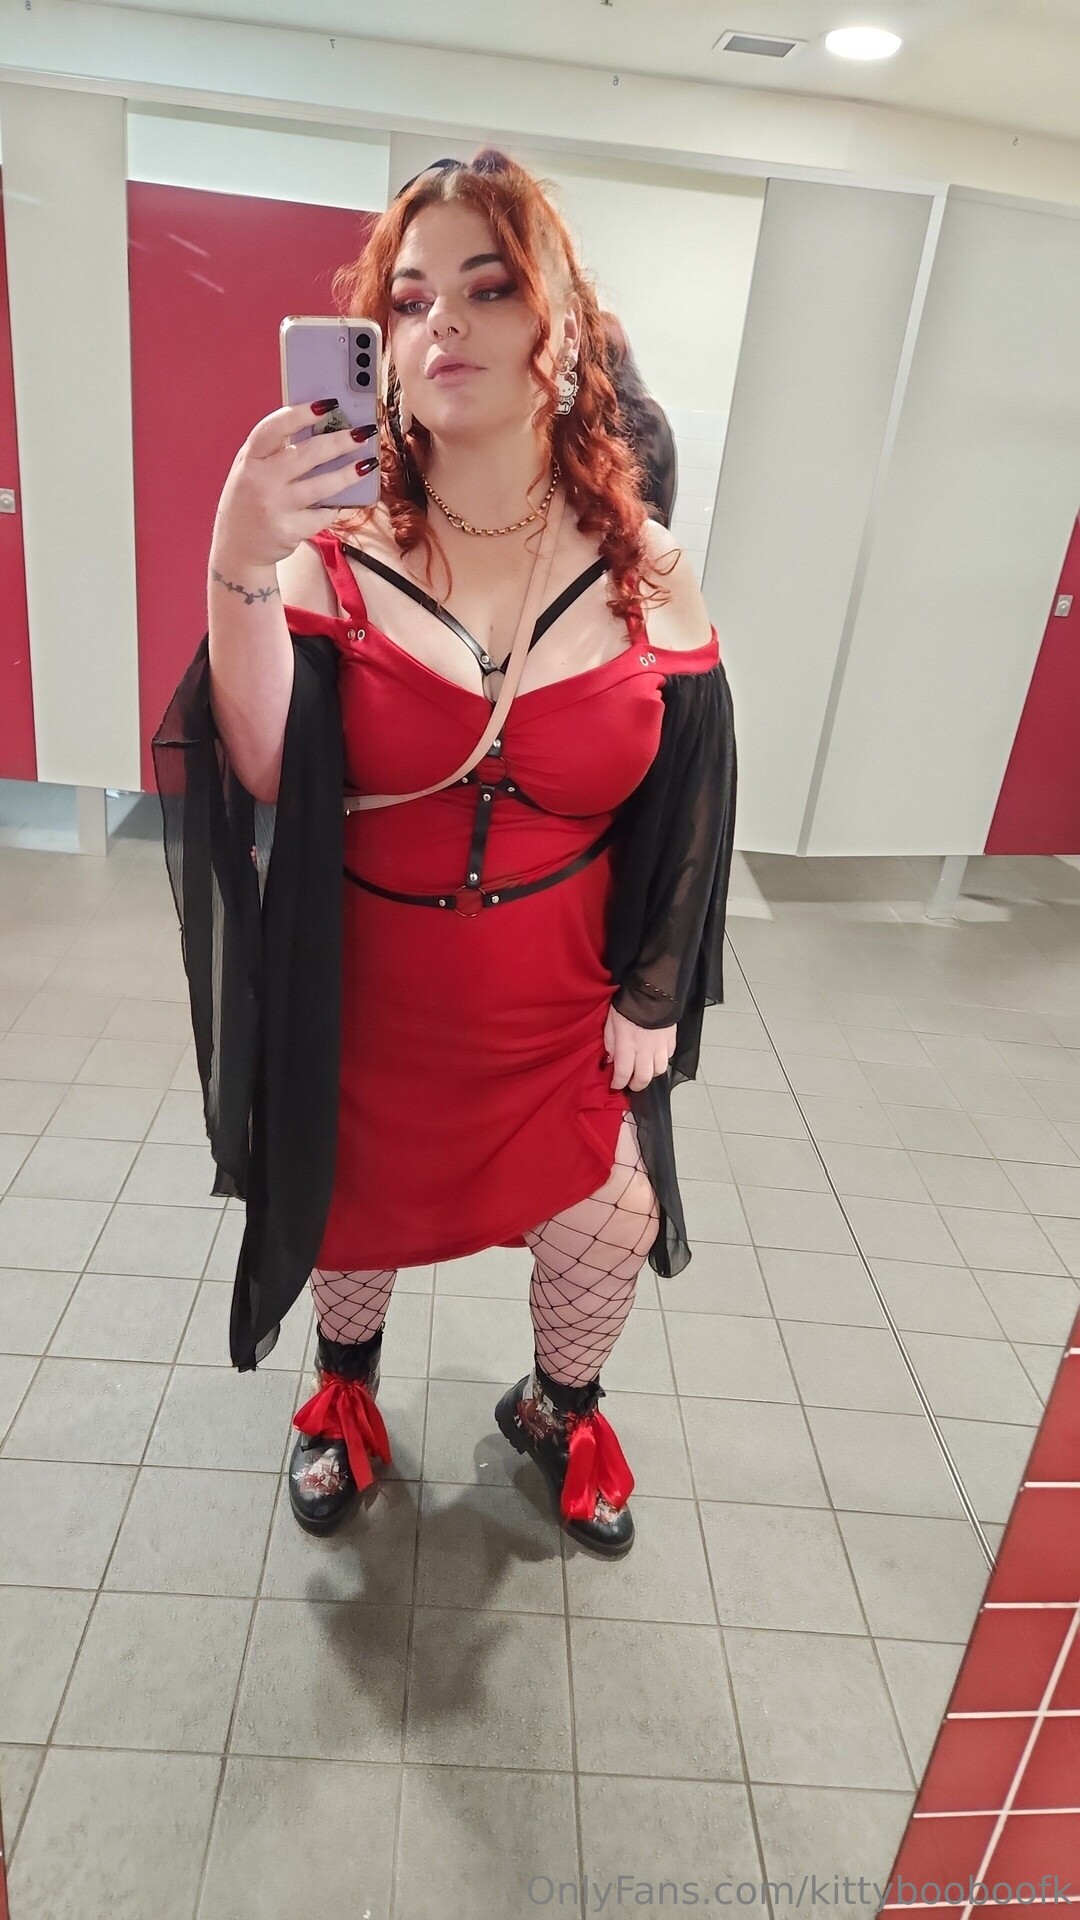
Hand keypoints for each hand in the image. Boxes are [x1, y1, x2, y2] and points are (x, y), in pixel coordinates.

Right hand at [210, 401, 378, 571]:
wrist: (237, 548)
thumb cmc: (250, 501)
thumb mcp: (253, 470)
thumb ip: (276, 451)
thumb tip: (323, 427)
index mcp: (250, 459)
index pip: (274, 428)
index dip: (301, 413)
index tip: (328, 404)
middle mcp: (260, 480)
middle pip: (307, 454)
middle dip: (340, 441)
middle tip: (362, 432)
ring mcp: (275, 507)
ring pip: (322, 486)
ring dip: (349, 474)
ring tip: (368, 464)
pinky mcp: (289, 530)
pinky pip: (322, 514)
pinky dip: (333, 507)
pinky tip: (340, 501)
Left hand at [603, 1001, 675, 1092]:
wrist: (652, 989)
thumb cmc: (627, 1003)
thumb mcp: (611, 1022)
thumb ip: (610, 1043)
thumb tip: (611, 1059)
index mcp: (627, 1044)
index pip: (623, 1073)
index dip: (618, 1083)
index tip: (615, 1086)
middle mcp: (645, 1049)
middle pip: (643, 1078)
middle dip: (635, 1085)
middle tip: (630, 1084)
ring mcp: (660, 1045)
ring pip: (659, 1071)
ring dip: (650, 1075)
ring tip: (644, 1071)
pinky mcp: (671, 1039)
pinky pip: (668, 1057)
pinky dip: (661, 1061)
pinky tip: (655, 1057)